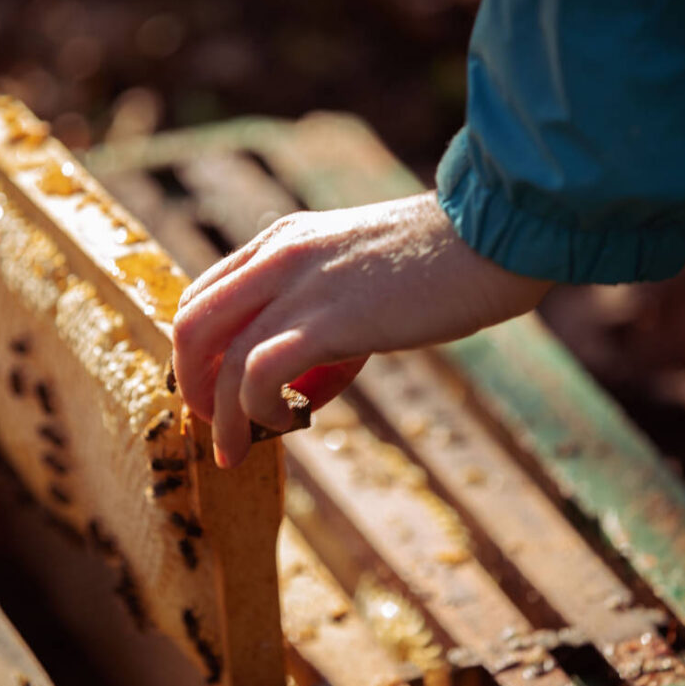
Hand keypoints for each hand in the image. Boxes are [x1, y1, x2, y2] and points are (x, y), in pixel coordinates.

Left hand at [172, 192, 551, 467]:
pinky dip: (257, 410)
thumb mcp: (360, 272)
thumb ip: (324, 308)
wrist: (494, 235)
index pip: (205, 295)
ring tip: (233, 450)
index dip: (197, 352)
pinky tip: (287, 424)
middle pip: (191, 324)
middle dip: (191, 384)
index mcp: (281, 241)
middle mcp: (277, 256)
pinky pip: (259, 373)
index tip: (213, 390)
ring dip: (219, 415)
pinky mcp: (327, 319)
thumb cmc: (442, 260)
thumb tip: (308, 371)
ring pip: (219, 356)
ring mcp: (298, 284)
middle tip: (210, 425)